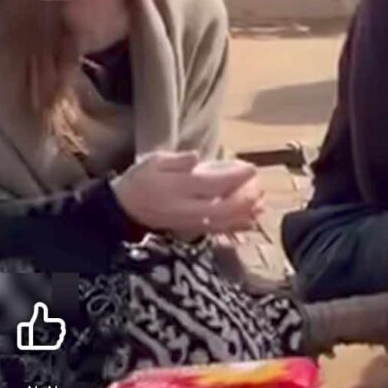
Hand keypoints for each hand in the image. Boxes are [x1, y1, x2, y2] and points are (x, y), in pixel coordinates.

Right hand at [111, 151, 260, 235]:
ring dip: (244, 215)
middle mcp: (187, 207)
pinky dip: (236, 227)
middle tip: (259, 188)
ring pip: (222, 222)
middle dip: (244, 200)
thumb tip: (195, 157)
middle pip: (222, 208)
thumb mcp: (153, 162)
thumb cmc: (142, 179)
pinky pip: (217, 230)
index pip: (213, 184)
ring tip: (262, 206)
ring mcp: (190, 221)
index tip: (252, 168)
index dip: (235, 177)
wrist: (125, 208)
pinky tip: (251, 223)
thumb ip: (176, 161)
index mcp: (178, 187)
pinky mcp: (192, 229)